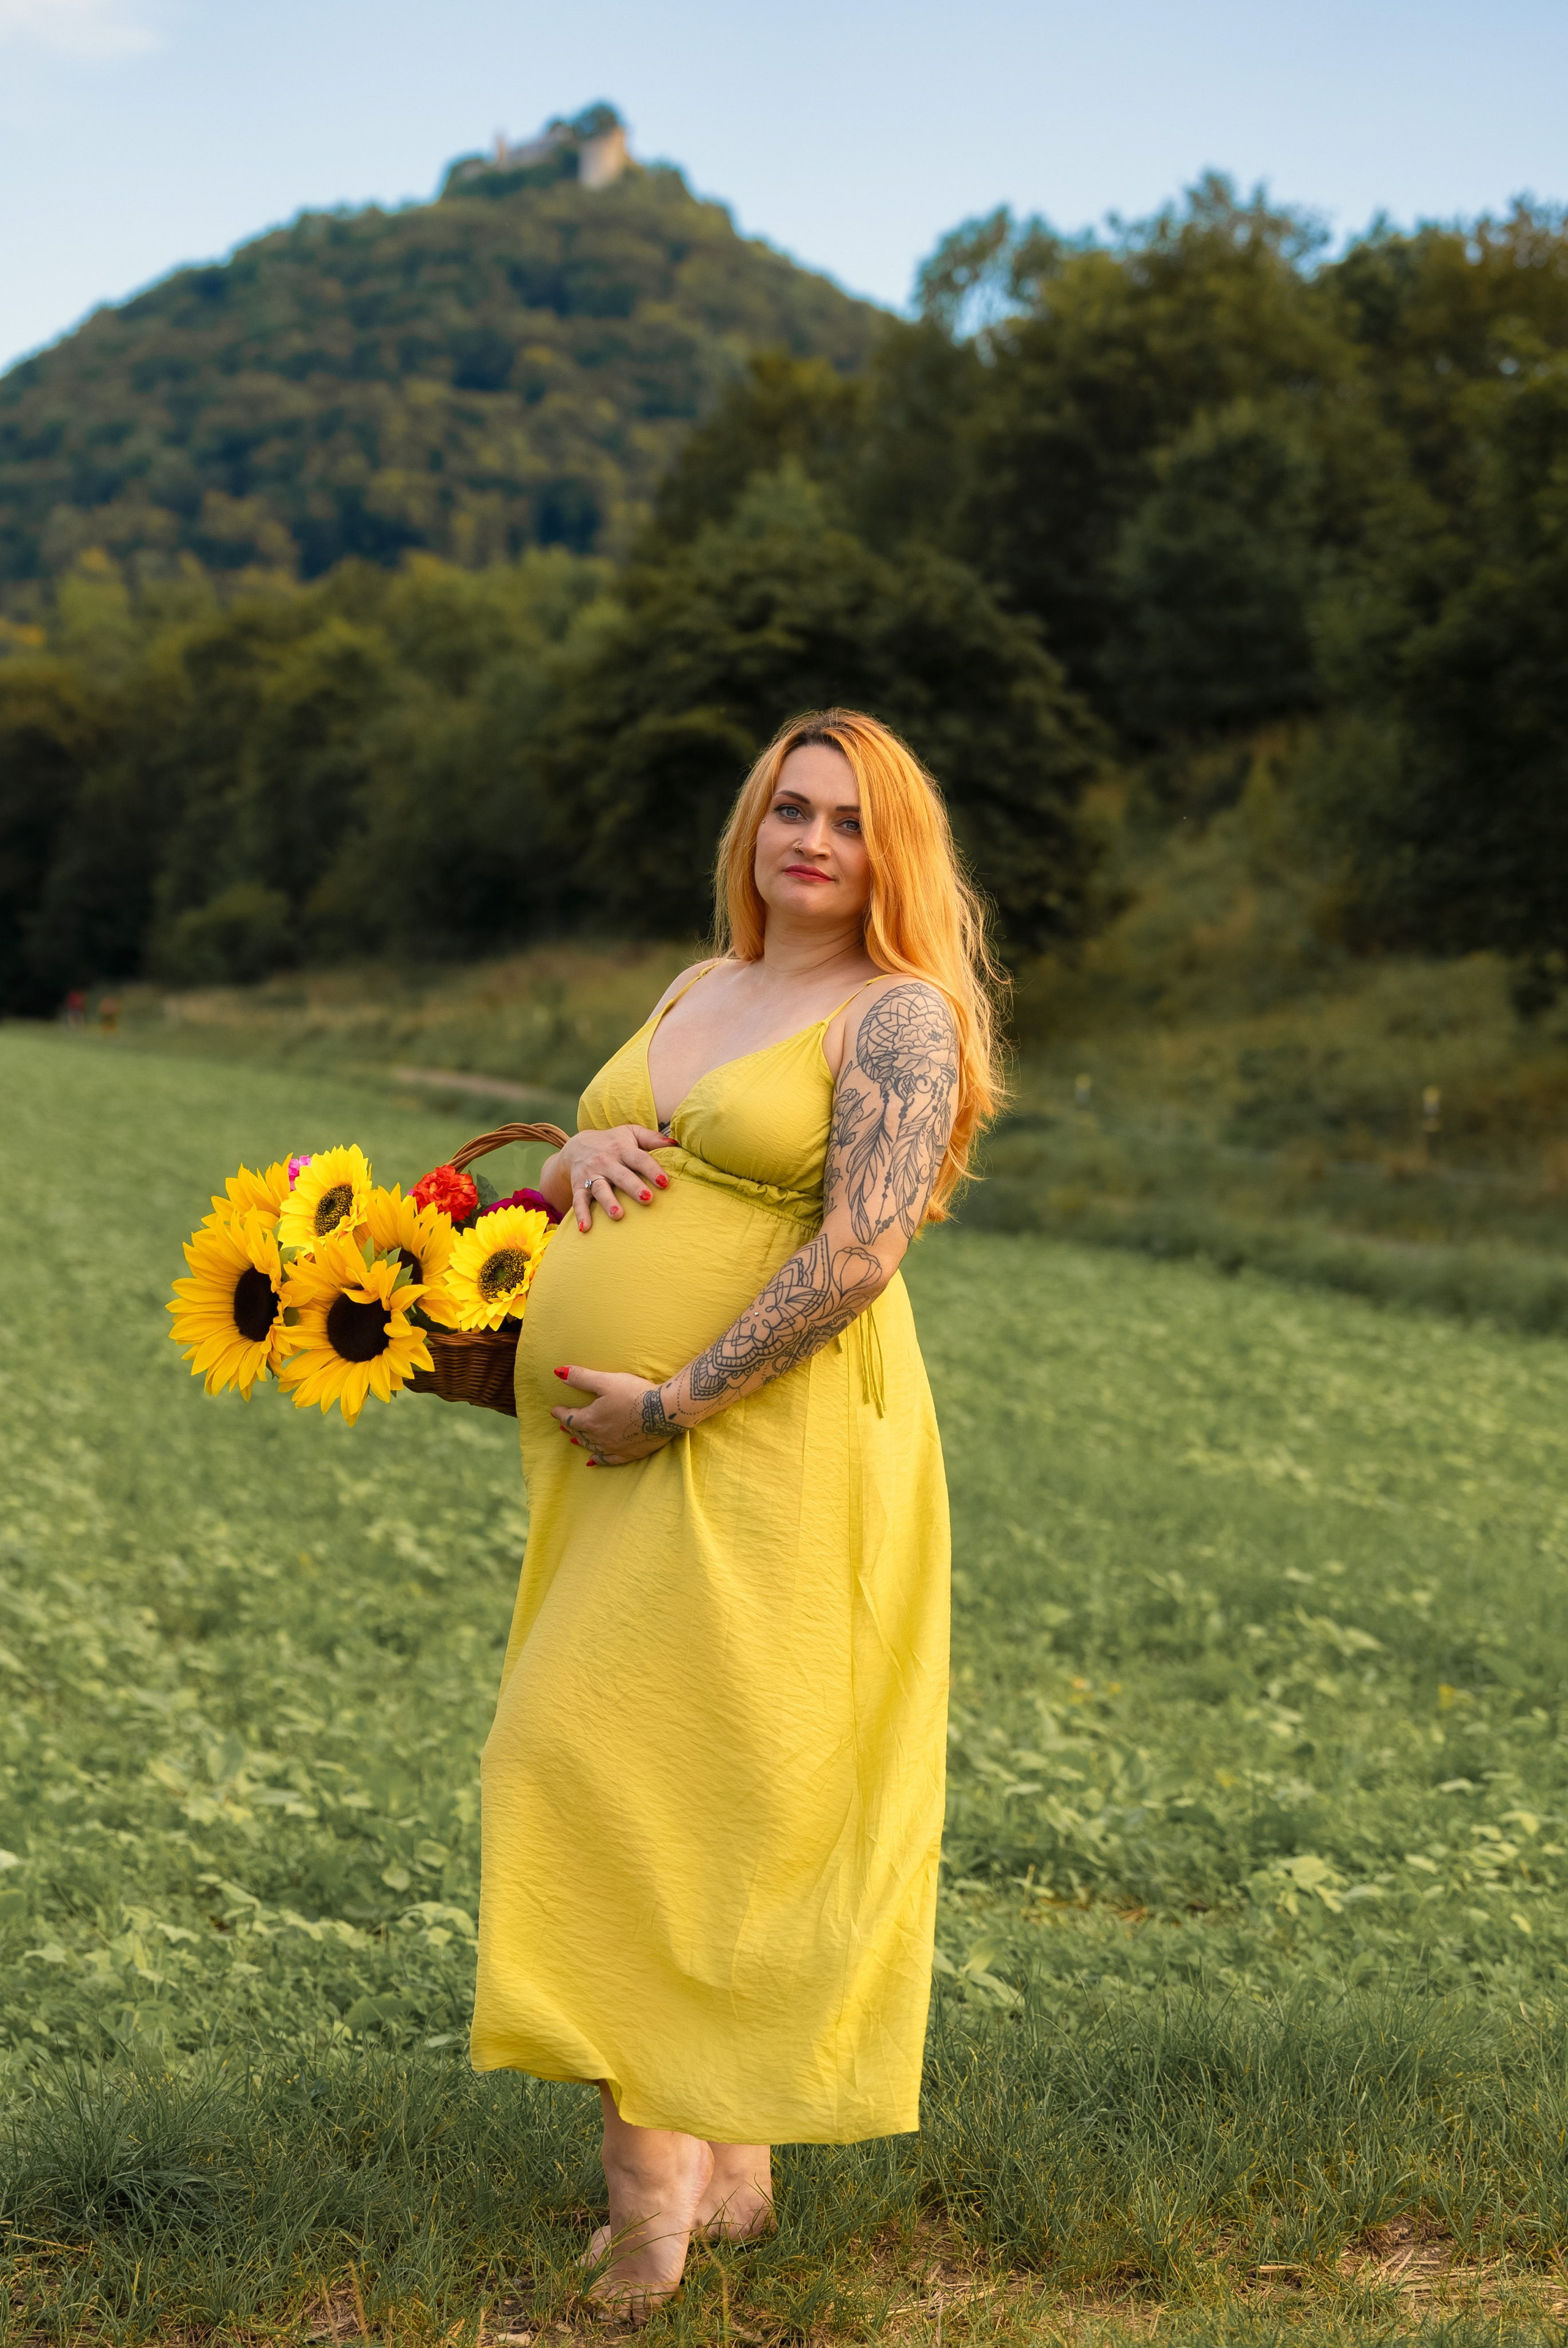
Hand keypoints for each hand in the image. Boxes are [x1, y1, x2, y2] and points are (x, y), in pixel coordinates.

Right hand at [545, 1126, 671, 1232]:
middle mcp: (607, 1162)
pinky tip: (585, 1228)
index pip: (640, 1159)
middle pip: (621, 1176)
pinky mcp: (579, 1186)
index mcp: (622, 1149)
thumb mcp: (631, 1133)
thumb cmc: (613, 1142)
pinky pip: (579, 1201)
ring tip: (618, 1215)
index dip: (652, 1170)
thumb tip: (676, 1143)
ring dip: (608, 1202)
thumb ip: (652, 1138)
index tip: (664, 1182)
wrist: (577, 1146)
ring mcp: (592, 1175)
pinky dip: (581, 1214)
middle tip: (647, 1199)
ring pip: (600, 1189)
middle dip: (633, 1187)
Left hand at [551, 1366, 680, 1465]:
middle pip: (579, 1433)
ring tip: (575, 1440)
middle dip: (570, 1427)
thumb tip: (559, 1372)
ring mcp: (614, 1447)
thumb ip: (581, 1378)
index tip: (554, 1411)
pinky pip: (608, 1459)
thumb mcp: (606, 1381)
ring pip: (591, 1446)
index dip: (560, 1413)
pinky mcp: (629, 1453)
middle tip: (564, 1424)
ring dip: (581, 1442)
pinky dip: (598, 1459)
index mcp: (591, 1420)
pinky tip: (594, 1460)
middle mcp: (599, 1437)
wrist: (664, 1411)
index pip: (570, 1418)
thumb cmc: (634, 1393)